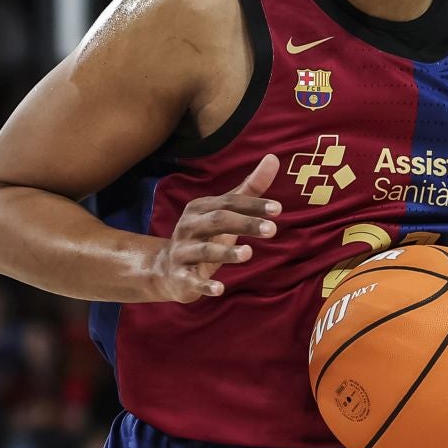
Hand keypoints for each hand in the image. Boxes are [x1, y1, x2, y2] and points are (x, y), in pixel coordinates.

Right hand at [145, 154, 280, 302]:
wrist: (169, 269)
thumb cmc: (206, 236)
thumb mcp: (226, 213)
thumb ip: (250, 188)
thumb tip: (273, 158)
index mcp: (200, 208)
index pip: (229, 202)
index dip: (253, 205)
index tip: (278, 210)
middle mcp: (189, 226)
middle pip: (217, 221)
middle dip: (245, 224)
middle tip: (272, 230)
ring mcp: (182, 251)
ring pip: (205, 250)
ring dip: (227, 252)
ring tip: (249, 254)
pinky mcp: (180, 276)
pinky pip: (192, 280)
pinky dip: (205, 285)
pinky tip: (220, 289)